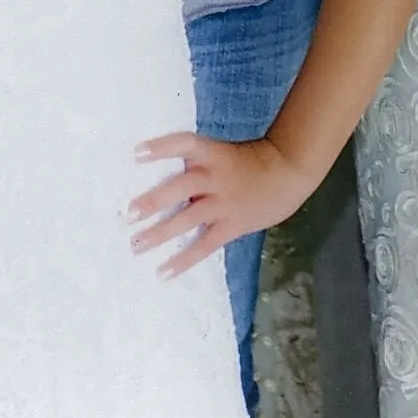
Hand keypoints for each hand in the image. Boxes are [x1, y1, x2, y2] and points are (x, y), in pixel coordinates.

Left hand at [129, 134, 316, 278]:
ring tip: (136, 245)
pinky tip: (163, 272)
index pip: (185, 144)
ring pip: (188, 218)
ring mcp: (224, 203)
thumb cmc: (252, 162)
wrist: (289, 172)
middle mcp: (216, 178)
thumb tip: (163, 185)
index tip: (135, 153)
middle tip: (128, 213)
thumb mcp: (224, 155)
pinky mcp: (232, 225)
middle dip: (154, 200)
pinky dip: (184, 259)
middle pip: (181, 187)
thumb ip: (198, 168)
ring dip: (160, 233)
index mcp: (213, 154)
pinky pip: (205, 244)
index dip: (161, 148)